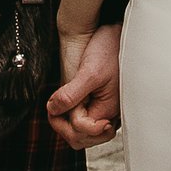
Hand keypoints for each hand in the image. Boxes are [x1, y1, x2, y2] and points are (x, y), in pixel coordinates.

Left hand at [48, 23, 121, 149]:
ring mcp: (106, 110)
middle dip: (65, 128)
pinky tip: (66, 102)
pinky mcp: (102, 103)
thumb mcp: (89, 72)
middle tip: (53, 110)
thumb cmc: (108, 48)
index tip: (54, 106)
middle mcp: (109, 114)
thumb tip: (54, 110)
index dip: (63, 123)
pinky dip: (73, 117)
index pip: (81, 131)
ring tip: (58, 106)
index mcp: (108, 109)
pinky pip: (87, 121)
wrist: (116, 32)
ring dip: (68, 124)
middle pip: (83, 138)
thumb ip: (71, 95)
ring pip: (84, 133)